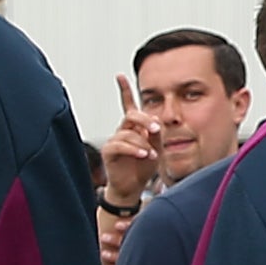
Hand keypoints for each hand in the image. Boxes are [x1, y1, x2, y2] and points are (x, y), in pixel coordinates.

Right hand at [100, 88, 166, 204]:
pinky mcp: (109, 151)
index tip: (120, 76)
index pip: (128, 105)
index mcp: (134, 128)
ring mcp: (115, 140)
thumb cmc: (143, 168)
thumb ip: (156, 135)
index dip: (124, 90)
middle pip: (131, 115)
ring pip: (129, 133)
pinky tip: (143, 155)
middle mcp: (123, 131)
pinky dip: (134, 150)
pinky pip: (120, 145)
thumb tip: (156, 122)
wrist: (132, 188)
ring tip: (151, 155)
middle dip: (145, 120)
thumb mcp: (156, 149)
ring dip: (143, 143)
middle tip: (156, 128)